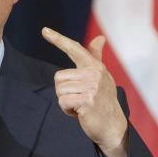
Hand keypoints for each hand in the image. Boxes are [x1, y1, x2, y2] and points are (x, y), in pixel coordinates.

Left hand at [42, 27, 128, 156]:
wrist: (113, 126)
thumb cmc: (103, 101)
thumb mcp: (100, 77)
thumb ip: (96, 57)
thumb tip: (100, 37)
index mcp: (95, 66)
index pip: (75, 49)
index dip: (58, 39)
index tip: (44, 30)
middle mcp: (95, 73)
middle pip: (59, 78)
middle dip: (64, 92)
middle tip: (80, 99)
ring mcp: (92, 86)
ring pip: (60, 90)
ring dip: (66, 102)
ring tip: (82, 106)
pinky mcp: (87, 99)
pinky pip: (63, 102)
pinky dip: (67, 110)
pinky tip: (80, 113)